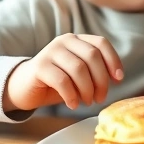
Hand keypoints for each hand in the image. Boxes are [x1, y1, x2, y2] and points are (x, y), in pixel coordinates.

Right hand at [3, 33, 123, 111]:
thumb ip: (95, 71)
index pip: (101, 43)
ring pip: (78, 69)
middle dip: (101, 80)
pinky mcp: (39, 66)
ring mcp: (50, 51)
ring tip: (86, 102)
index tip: (118, 80)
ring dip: (87, 90)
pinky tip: (73, 104)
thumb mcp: (79, 74)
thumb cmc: (56, 82)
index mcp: (77, 39)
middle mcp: (64, 40)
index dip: (113, 60)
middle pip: (92, 57)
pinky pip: (62, 81)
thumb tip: (117, 78)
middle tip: (100, 98)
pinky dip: (71, 95)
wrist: (24, 88)